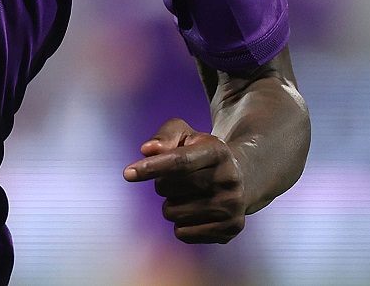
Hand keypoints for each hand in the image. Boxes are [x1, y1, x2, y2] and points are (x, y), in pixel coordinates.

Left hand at [123, 118, 247, 243]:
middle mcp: (229, 179)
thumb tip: (147, 151)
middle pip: (170, 188)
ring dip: (171, 204)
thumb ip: (164, 136)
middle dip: (161, 183)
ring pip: (173, 213)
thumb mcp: (186, 135)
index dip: (152, 167)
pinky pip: (183, 233)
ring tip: (187, 195)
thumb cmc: (202, 153)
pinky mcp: (230, 230)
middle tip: (175, 179)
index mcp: (218, 152)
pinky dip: (180, 223)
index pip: (180, 161)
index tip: (127, 174)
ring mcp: (232, 206)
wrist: (242, 179)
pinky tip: (195, 211)